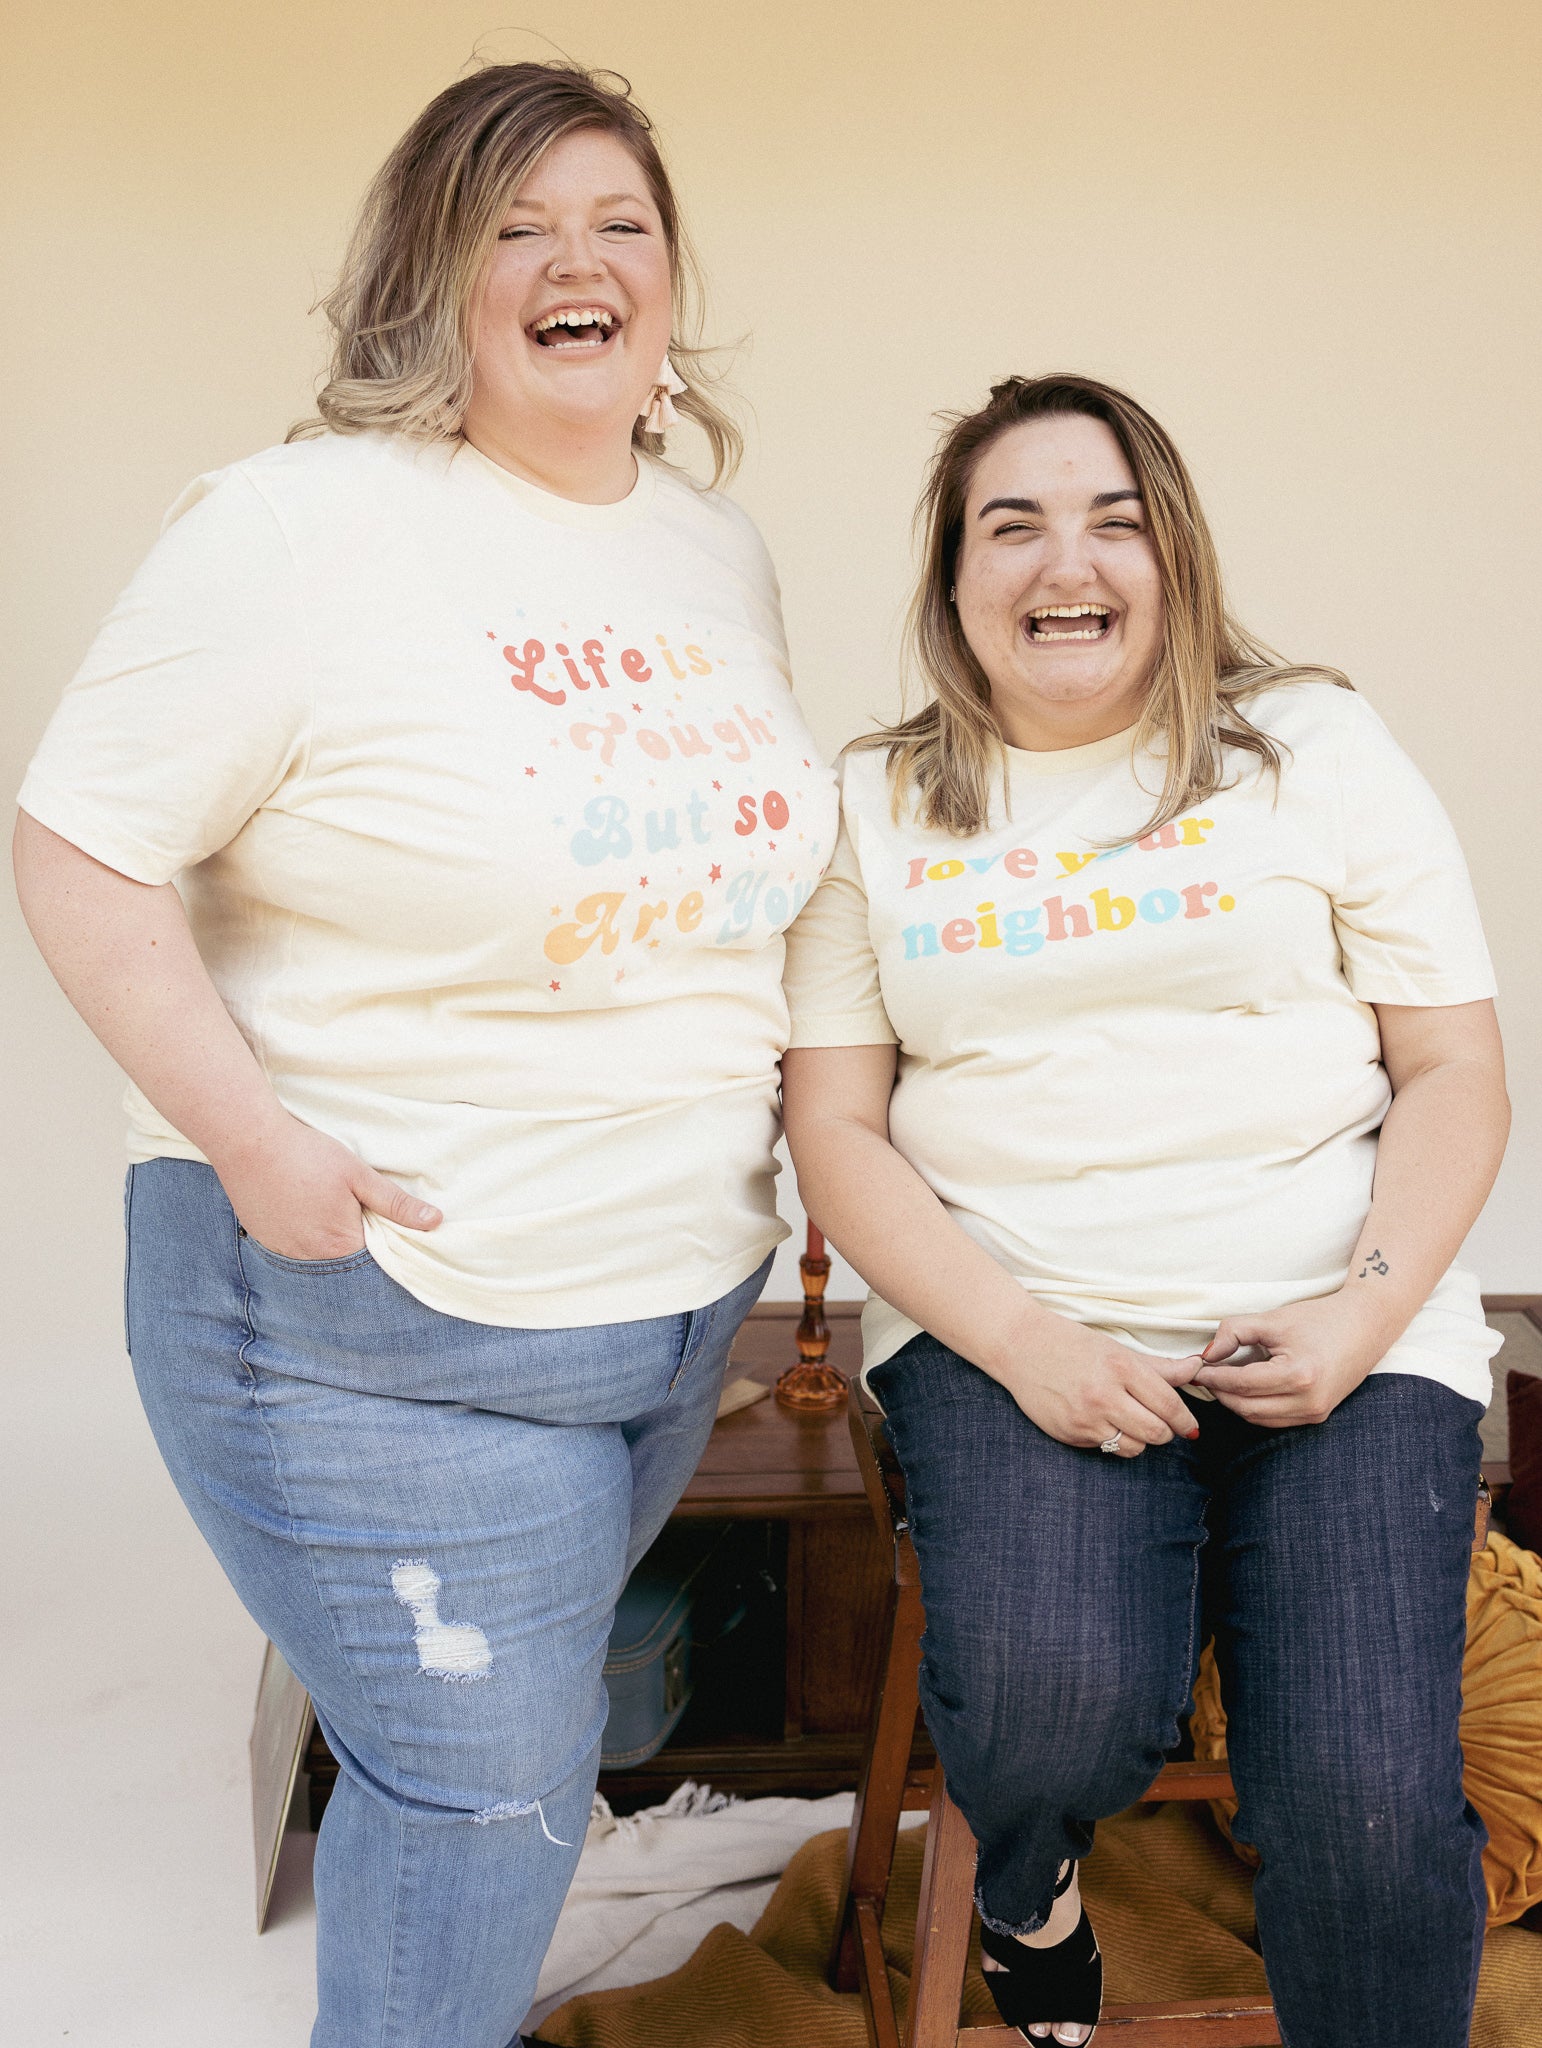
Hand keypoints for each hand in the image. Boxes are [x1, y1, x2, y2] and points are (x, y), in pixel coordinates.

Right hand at [208, 1111, 440, 1260]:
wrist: (248, 1141)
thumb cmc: (307, 1154)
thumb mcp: (358, 1174)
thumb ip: (395, 1203)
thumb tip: (434, 1222)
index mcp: (340, 1245)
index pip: (374, 1260)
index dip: (384, 1242)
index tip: (383, 1223)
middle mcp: (311, 1258)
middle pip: (345, 1261)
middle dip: (355, 1241)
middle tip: (350, 1208)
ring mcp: (283, 1252)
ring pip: (318, 1255)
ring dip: (326, 1239)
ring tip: (323, 1206)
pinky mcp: (264, 1241)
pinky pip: (293, 1249)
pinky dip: (302, 1235)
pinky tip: (301, 1210)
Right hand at [993, 1318, 1204, 1456]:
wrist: (1019, 1346)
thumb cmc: (1071, 1343)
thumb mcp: (1116, 1349)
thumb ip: (1159, 1366)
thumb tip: (1197, 1369)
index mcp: (1121, 1367)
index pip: (1169, 1405)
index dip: (1185, 1421)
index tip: (1191, 1427)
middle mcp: (1104, 1394)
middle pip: (1156, 1432)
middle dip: (1166, 1433)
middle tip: (1163, 1426)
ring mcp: (1085, 1417)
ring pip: (1134, 1447)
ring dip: (1140, 1439)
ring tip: (1130, 1422)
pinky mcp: (1069, 1433)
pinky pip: (1106, 1449)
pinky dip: (1112, 1440)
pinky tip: (1102, 1421)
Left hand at [1189, 1292, 1391, 1426]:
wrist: (1366, 1326)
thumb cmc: (1320, 1319)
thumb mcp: (1273, 1319)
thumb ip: (1234, 1332)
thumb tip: (1207, 1354)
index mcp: (1298, 1375)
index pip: (1241, 1384)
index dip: (1213, 1376)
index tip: (1194, 1368)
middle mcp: (1308, 1401)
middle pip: (1246, 1407)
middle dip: (1220, 1392)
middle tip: (1203, 1375)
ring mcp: (1315, 1413)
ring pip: (1258, 1418)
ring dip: (1235, 1403)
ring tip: (1220, 1380)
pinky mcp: (1318, 1415)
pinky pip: (1274, 1420)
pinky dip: (1254, 1407)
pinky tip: (1243, 1389)